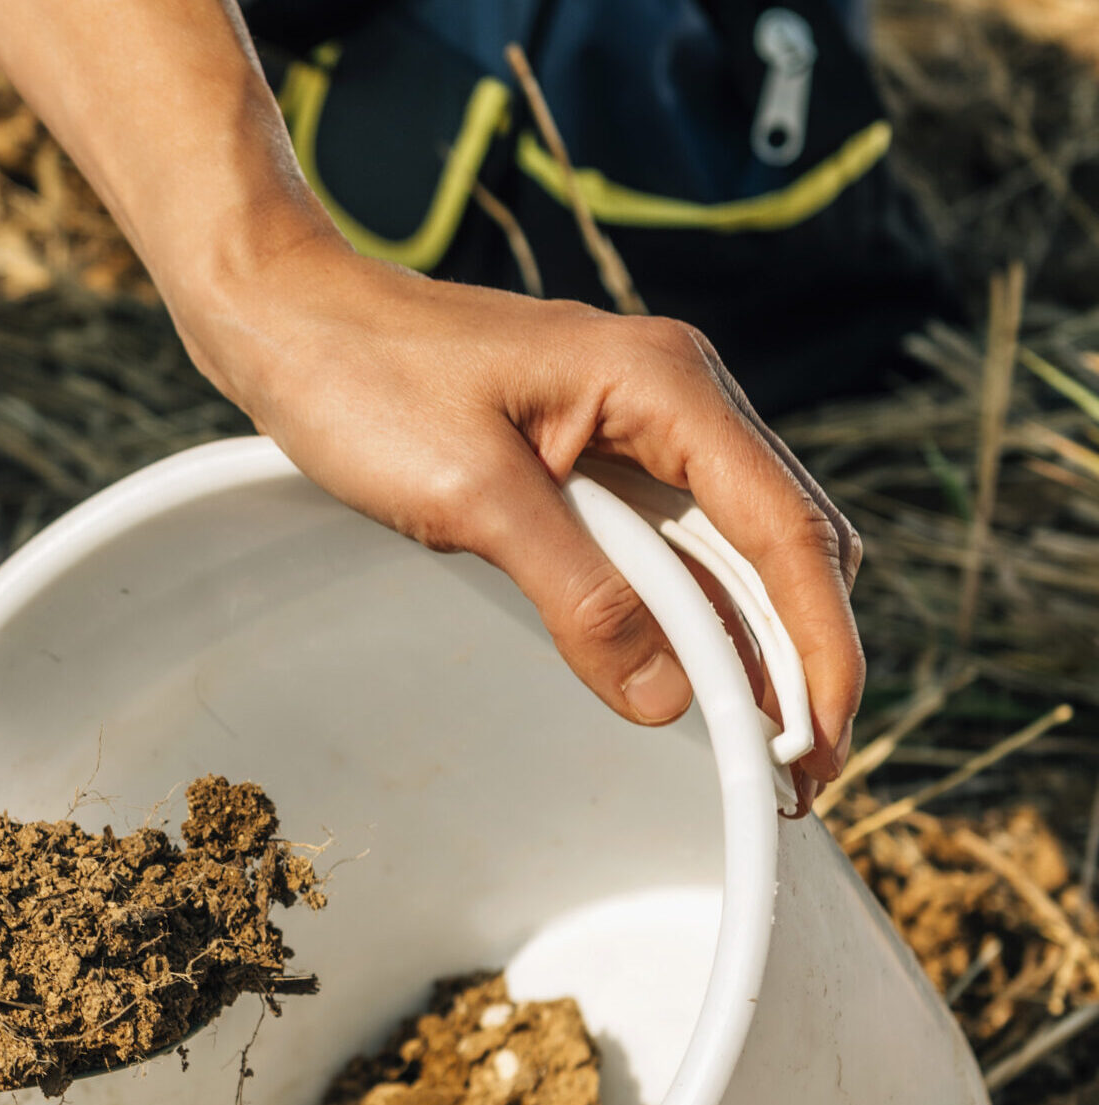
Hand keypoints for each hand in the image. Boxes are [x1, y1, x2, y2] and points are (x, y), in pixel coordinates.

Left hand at [170, 242, 862, 787]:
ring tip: (760, 749)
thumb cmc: (368, 383)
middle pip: (783, 541)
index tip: (823, 737)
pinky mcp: (598, 452)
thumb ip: (578, 594)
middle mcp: (678, 396)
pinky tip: (693, 679)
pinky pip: (673, 541)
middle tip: (798, 773)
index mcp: (667, 384)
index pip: (784, 528)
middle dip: (801, 656)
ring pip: (735, 548)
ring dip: (751, 643)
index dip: (817, 642)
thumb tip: (668, 699)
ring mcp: (640, 423)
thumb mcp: (474, 496)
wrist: (291, 321)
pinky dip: (692, 613)